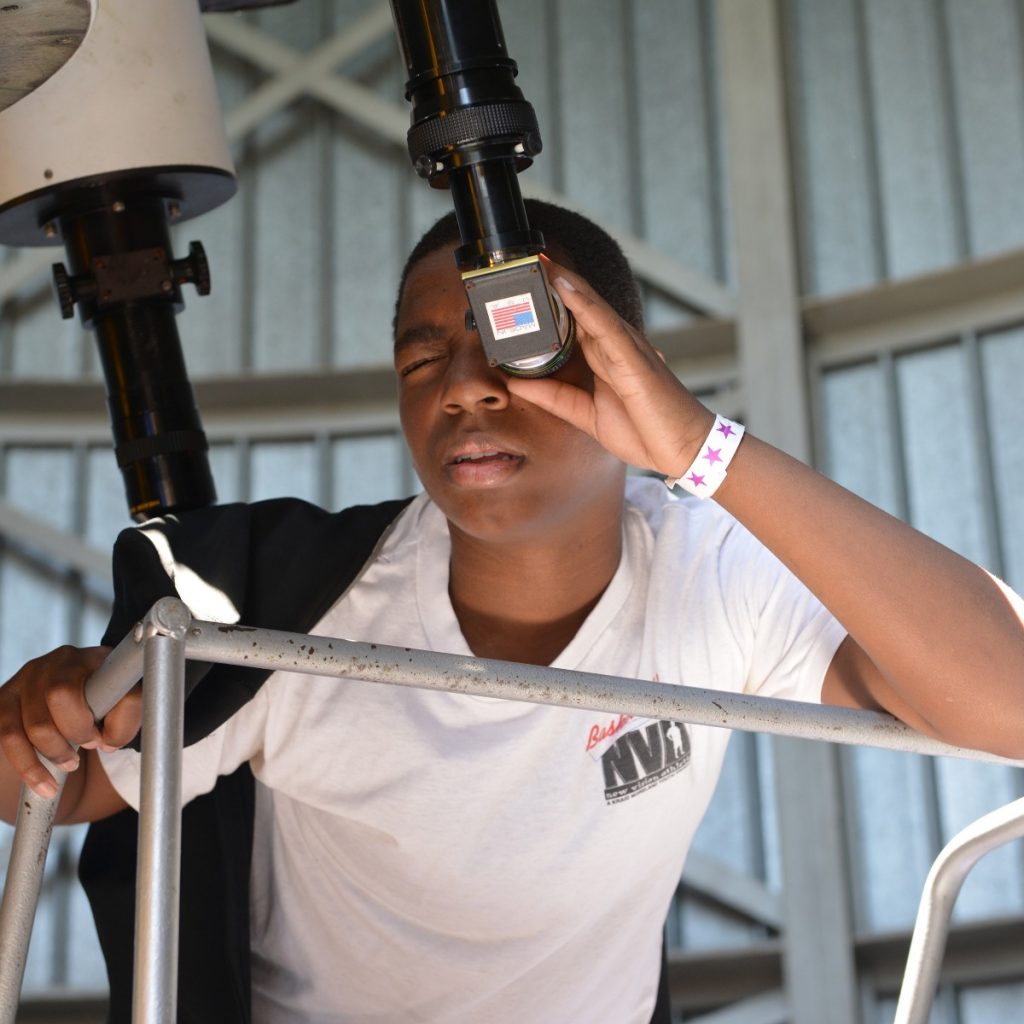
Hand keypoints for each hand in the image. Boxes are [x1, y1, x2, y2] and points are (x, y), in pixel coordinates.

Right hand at [0, 645, 138, 798]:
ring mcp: (28, 678)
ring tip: (70, 764)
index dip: (98, 714)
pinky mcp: (5, 700)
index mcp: (94, 658)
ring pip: (33, 722)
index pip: (100, 678)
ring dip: (54, 752)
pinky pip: (8, 737)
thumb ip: (127, 717)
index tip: (101, 739)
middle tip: (88, 747)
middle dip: (75, 731)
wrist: (75, 707)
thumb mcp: (124, 706)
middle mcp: (58, 661)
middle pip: (59, 694)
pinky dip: (29, 766)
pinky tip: (44, 782)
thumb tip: (109, 742)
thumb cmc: (104, 706)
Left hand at [505, 259, 714, 477]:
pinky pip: (606, 326)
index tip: (522, 277)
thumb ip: (553, 399)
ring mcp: (627, 348)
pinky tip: (565, 286)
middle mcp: (615, 344)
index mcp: (604, 355)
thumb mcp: (586, 416)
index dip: (548, 296)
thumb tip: (515, 384)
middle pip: (581, 303)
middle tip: (524, 255)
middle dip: (554, 278)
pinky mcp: (635, 360)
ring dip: (565, 282)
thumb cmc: (645, 430)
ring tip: (539, 260)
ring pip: (591, 306)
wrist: (685, 449)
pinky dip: (585, 304)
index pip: (572, 316)